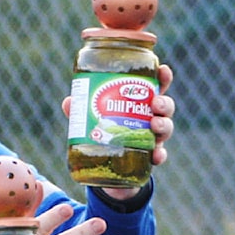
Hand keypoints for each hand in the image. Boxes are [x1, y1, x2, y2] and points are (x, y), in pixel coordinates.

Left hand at [63, 63, 174, 200]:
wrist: (104, 165)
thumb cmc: (100, 132)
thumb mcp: (88, 119)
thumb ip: (79, 111)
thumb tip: (69, 101)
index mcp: (138, 103)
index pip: (155, 87)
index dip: (163, 77)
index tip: (162, 69)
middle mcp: (149, 118)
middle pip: (164, 107)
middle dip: (164, 103)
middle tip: (155, 102)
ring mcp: (151, 138)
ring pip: (165, 128)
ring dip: (164, 125)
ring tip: (154, 125)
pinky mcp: (148, 158)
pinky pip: (159, 156)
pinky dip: (160, 155)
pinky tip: (156, 156)